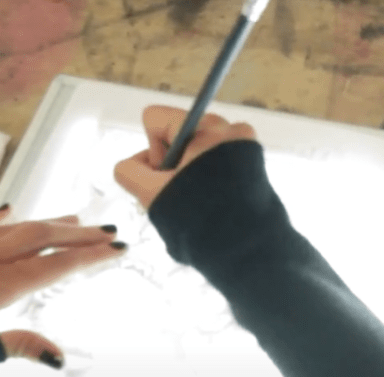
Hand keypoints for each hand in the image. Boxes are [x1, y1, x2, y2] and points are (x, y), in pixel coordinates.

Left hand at [0, 208, 126, 366]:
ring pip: (14, 229)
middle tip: (108, 231)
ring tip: (75, 219)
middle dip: (78, 234)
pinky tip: (10, 210)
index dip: (89, 257)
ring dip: (47, 223)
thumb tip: (61, 357)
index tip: (117, 249)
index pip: (54, 266)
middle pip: (40, 238)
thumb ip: (20, 346)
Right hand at [114, 105, 256, 208]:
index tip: (165, 177)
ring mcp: (244, 143)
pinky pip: (218, 160)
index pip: (156, 119)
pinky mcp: (254, 162)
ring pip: (197, 151)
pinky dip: (211, 177)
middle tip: (183, 194)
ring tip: (201, 201)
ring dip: (191, 172)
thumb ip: (129, 171)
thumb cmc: (201, 220)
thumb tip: (132, 165)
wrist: (248, 248)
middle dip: (173, 164)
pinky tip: (215, 200)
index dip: (151, 151)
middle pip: (178, 136)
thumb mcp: (151, 194)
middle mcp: (227, 128)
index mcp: (205, 127)